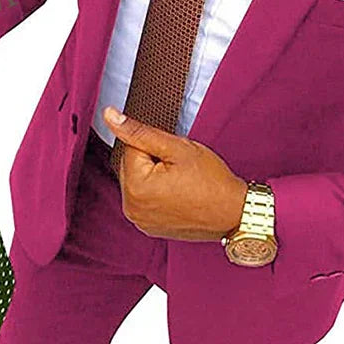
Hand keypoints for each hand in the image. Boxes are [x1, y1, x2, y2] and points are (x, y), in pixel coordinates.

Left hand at [103, 106, 247, 241]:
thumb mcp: (177, 148)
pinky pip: (144, 200)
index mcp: (135, 187)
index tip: (177, 159)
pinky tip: (178, 196)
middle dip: (152, 162)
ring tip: (181, 183)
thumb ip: (140, 131)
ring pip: (138, 182)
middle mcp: (132, 208)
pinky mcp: (149, 228)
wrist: (234, 212)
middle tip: (181, 170)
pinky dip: (156, 194)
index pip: (131, 148)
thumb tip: (109, 116)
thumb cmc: (212, 181)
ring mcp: (140, 221)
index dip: (157, 146)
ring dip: (153, 177)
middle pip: (131, 167)